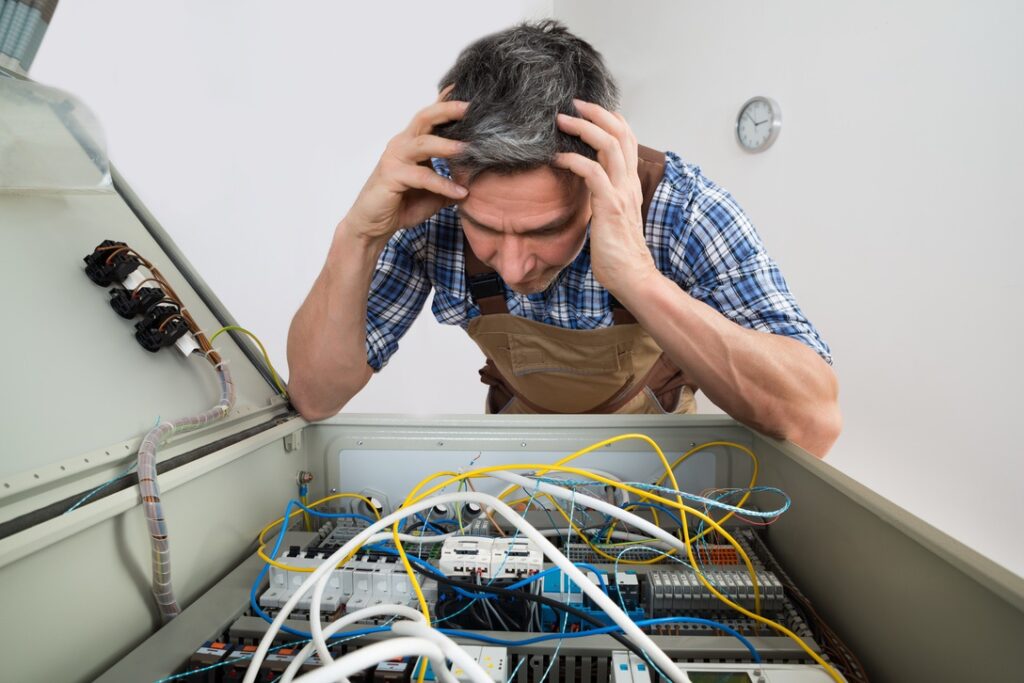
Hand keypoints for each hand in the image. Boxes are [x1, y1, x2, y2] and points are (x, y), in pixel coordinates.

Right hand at [342, 86, 469, 244]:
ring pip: (423, 144)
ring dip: (446, 145)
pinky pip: (422, 176)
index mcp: (412, 143)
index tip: (465, 88)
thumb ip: (451, 181)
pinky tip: (459, 193)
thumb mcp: (433, 193)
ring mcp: (394, 159)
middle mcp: (402, 145)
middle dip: (447, 110)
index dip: (445, 101)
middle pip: (425, 118)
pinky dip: (442, 184)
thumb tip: (478, 179)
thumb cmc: (401, 206)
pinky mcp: (391, 176)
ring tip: (467, 148)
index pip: (430, 117)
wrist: (372, 226)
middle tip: (471, 108)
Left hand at [552, 99, 657, 295]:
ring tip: (562, 120)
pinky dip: (573, 160)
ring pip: (609, 145)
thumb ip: (604, 199)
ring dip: (583, 128)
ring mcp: (621, 193)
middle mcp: (629, 183)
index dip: (610, 120)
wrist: (633, 278)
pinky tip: (557, 159)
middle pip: (621, 133)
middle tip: (573, 104)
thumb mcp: (611, 218)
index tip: (588, 111)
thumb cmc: (618, 255)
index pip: (627, 140)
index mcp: (630, 184)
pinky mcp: (610, 206)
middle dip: (596, 113)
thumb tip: (588, 190)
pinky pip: (592, 172)